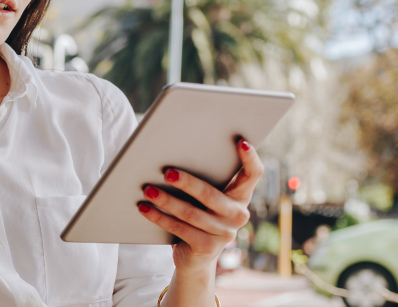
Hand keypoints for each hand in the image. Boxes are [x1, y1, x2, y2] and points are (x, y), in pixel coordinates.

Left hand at [138, 138, 261, 271]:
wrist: (195, 257)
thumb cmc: (198, 217)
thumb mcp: (205, 199)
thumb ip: (203, 180)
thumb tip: (173, 155)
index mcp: (240, 197)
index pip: (253, 175)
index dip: (250, 158)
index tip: (240, 141)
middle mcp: (238, 215)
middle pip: (211, 195)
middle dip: (187, 183)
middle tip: (167, 172)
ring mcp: (224, 234)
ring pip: (191, 213)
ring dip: (166, 201)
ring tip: (148, 190)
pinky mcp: (207, 247)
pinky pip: (180, 229)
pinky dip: (159, 217)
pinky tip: (144, 208)